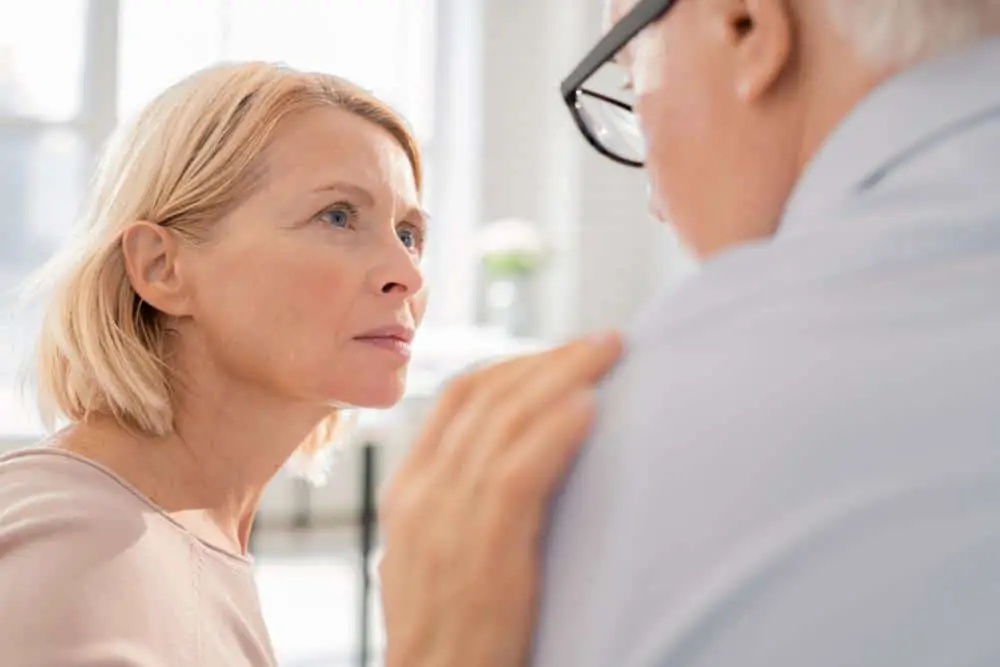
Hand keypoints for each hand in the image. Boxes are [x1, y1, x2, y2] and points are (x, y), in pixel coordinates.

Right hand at [378, 332, 622, 666]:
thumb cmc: (449, 633)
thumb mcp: (432, 559)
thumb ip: (458, 506)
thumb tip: (510, 465)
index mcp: (411, 490)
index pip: (460, 398)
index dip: (515, 364)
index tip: (564, 354)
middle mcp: (425, 495)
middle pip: (488, 397)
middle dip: (549, 359)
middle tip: (604, 340)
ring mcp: (448, 521)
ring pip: (506, 422)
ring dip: (563, 377)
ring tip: (611, 352)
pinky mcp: (483, 553)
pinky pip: (518, 474)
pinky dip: (555, 433)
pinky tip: (591, 406)